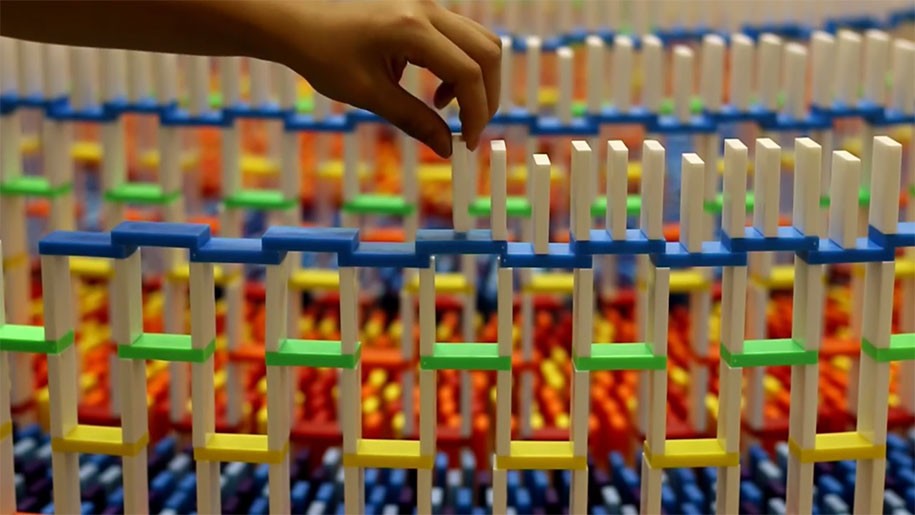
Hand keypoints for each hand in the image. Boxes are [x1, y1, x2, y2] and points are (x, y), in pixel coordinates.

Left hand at [264, 0, 501, 157]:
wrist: (297, 22)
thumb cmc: (323, 55)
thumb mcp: (368, 94)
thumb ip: (413, 120)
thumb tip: (447, 148)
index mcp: (412, 28)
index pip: (468, 72)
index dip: (476, 112)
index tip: (467, 142)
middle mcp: (427, 9)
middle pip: (488, 52)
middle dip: (486, 96)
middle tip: (469, 129)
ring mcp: (427, 5)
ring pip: (480, 42)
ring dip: (476, 80)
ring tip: (446, 107)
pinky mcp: (423, 10)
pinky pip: (461, 38)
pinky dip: (462, 67)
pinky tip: (436, 90)